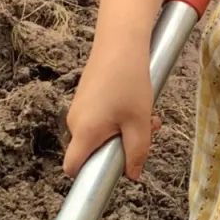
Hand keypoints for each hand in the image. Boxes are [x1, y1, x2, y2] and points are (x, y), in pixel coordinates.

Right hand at [64, 46, 160, 179]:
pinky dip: (119, 118)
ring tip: (147, 115)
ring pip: (101, 134)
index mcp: (84, 132)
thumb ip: (136, 153)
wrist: (120, 42)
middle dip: (120, 148)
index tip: (111, 172)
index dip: (88, 177)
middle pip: (93, 151)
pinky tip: (136, 103)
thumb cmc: (128, 81)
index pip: (72, 168)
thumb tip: (132, 175)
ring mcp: (79, 110)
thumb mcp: (139, 122)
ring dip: (125, 131)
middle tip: (146, 132)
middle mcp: (75, 123)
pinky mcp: (86, 99)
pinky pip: (101, 119)